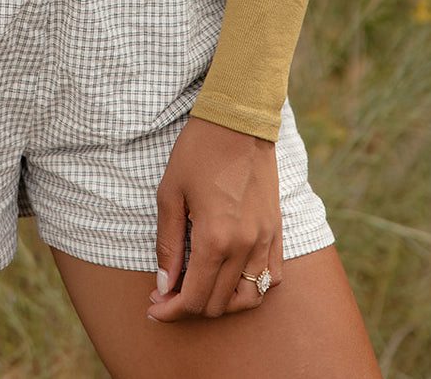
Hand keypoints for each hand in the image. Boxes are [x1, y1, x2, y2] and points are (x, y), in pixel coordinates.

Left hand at [148, 116, 282, 321]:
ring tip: (198, 290)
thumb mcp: (170, 193)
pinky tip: (230, 279)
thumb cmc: (198, 151)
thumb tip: (164, 285)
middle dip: (189, 307)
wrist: (238, 121)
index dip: (171, 310)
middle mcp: (245, 247)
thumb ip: (168, 244)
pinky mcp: (277, 231)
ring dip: (221, 304)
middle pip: (219, 304)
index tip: (154, 308)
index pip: (194, 298)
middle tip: (166, 294)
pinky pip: (271, 278)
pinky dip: (251, 290)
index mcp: (215, 239)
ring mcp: (265, 240)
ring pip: (248, 299)